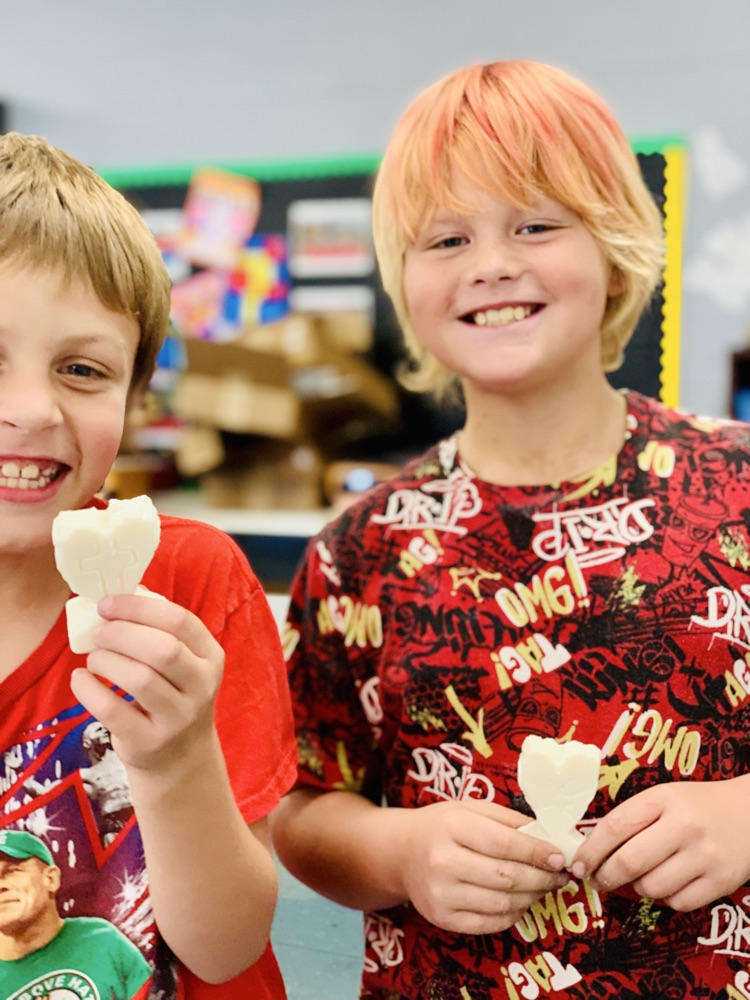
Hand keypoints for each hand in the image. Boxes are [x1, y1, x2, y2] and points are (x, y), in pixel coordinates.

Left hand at [70, 592, 223, 773]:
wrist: (180, 758)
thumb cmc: (173, 696)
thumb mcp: (183, 664)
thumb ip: (160, 632)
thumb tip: (121, 596)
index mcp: (211, 657)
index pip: (180, 621)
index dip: (139, 607)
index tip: (108, 603)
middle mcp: (202, 687)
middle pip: (162, 649)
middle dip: (121, 633)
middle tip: (98, 632)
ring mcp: (178, 718)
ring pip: (139, 678)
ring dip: (106, 660)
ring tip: (94, 658)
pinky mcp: (149, 742)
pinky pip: (113, 710)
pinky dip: (89, 690)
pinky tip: (81, 680)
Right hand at [398, 799, 568, 933]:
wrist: (402, 853)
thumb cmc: (443, 827)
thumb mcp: (472, 809)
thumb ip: (509, 821)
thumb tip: (549, 837)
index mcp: (452, 827)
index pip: (504, 844)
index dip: (537, 852)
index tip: (559, 857)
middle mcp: (442, 862)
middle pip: (506, 877)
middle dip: (541, 878)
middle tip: (560, 876)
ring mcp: (440, 894)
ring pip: (501, 904)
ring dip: (531, 897)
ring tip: (543, 887)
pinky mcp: (441, 918)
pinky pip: (489, 924)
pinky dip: (513, 915)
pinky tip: (520, 901)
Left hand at [570, 777, 749, 910]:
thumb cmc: (696, 806)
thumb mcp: (663, 798)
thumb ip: (632, 819)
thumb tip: (592, 852)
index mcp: (663, 799)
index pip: (616, 826)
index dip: (591, 850)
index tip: (578, 865)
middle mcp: (684, 826)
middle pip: (630, 862)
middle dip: (606, 876)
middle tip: (599, 880)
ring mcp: (705, 855)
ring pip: (652, 888)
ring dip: (638, 887)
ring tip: (643, 876)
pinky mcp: (721, 881)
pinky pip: (677, 903)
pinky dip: (666, 899)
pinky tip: (669, 883)